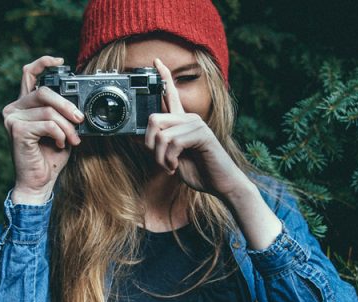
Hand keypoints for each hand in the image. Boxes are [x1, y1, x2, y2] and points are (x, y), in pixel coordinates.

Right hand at [2, 56, 83, 203]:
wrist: (39, 182)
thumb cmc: (50, 156)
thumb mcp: (61, 129)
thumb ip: (63, 113)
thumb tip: (78, 104)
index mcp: (24, 105)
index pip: (29, 74)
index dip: (44, 63)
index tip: (61, 61)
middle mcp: (14, 108)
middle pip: (44, 92)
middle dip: (67, 106)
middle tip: (80, 120)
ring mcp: (12, 118)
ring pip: (49, 110)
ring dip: (67, 126)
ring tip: (72, 139)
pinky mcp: (16, 130)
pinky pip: (47, 124)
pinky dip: (59, 134)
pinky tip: (59, 144)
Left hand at [145, 58, 250, 199]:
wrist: (221, 184)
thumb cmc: (199, 171)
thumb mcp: (171, 159)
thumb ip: (157, 146)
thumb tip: (135, 137)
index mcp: (182, 122)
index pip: (171, 94)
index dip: (163, 76)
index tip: (156, 61)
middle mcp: (189, 118)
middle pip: (153, 118)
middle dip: (149, 145)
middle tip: (160, 161)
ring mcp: (196, 124)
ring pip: (161, 134)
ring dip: (160, 158)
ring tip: (171, 167)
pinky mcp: (201, 134)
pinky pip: (173, 143)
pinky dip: (169, 159)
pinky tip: (176, 167)